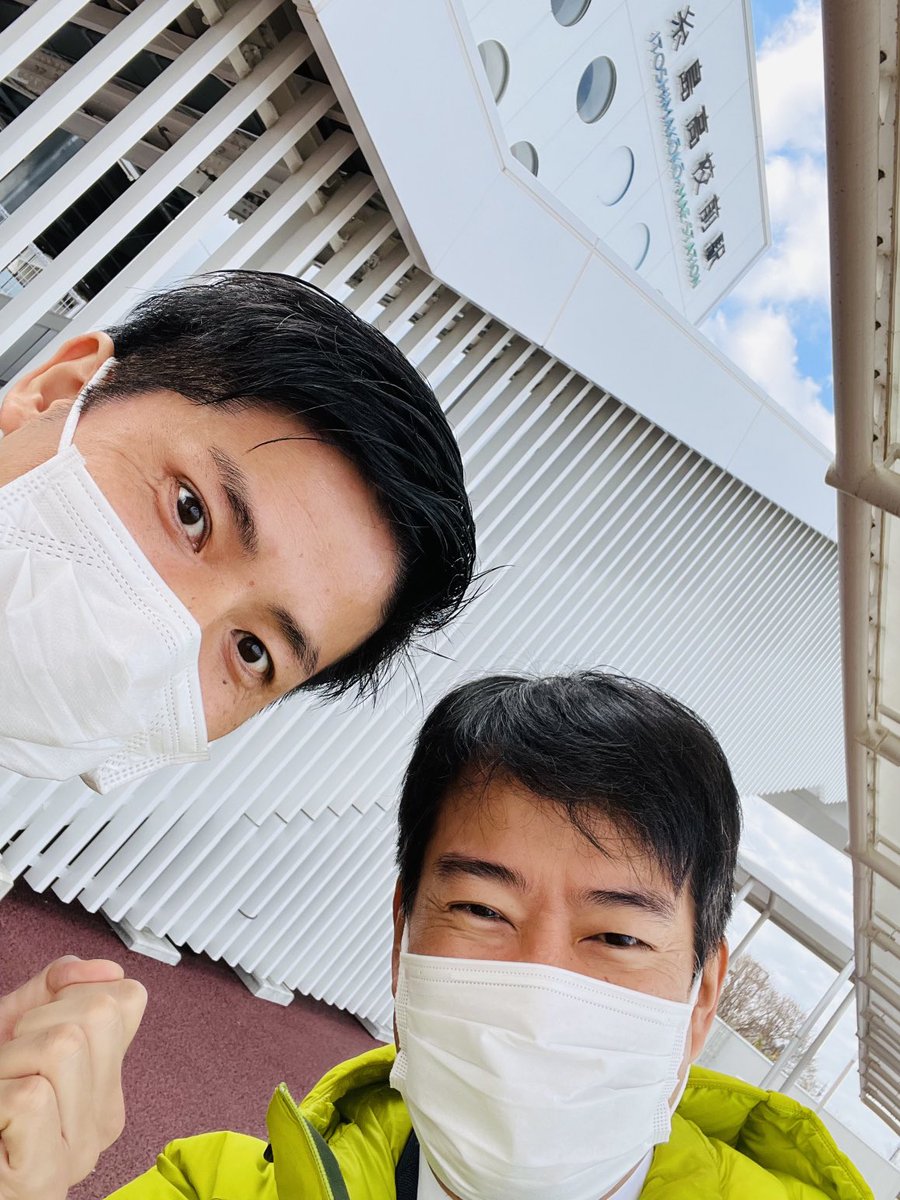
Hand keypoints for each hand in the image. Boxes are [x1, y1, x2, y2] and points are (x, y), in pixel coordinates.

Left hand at [0, 958, 146, 1199]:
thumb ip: (58, 986)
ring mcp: (80, 1151)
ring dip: (10, 1059)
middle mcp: (104, 1118)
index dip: (70, 994)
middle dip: (37, 1021)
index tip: (36, 1029)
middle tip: (12, 1064)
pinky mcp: (46, 1175)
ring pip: (64, 1048)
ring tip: (1, 1090)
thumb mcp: (17, 1028)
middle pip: (99, 1014)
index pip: (128, 998)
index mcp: (107, 1083)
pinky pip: (30, 1095)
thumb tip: (108, 970)